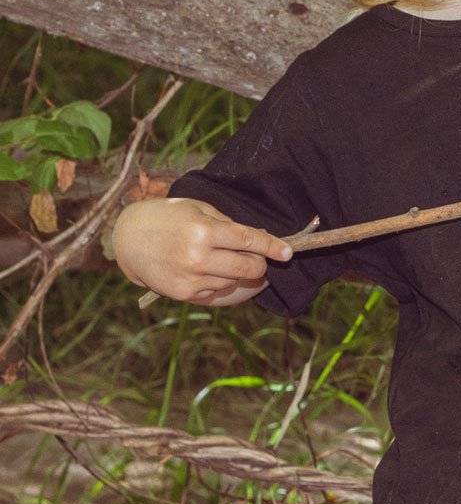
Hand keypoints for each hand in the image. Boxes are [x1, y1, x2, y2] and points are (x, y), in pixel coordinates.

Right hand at [112, 196, 293, 306]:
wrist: (129, 239)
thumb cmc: (168, 217)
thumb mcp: (197, 209)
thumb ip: (228, 224)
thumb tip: (260, 240)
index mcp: (204, 231)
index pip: (249, 241)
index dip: (272, 248)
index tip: (288, 253)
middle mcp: (199, 257)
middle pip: (250, 267)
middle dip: (259, 263)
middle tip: (255, 257)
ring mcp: (192, 278)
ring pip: (235, 281)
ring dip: (239, 272)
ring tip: (222, 259)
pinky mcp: (185, 294)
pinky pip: (217, 291)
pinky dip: (220, 281)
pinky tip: (208, 269)